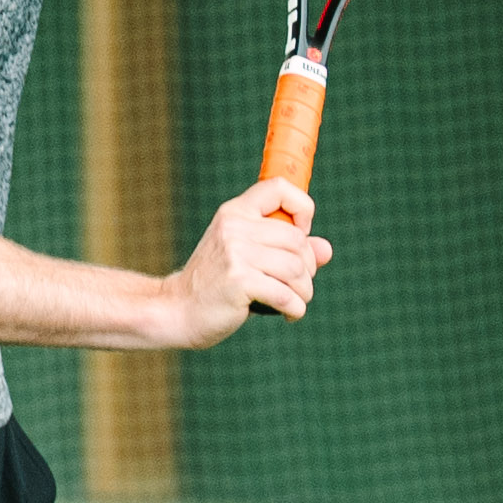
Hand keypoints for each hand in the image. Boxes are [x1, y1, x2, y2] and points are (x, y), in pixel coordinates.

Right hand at [163, 175, 327, 339]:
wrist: (176, 311)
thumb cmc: (216, 285)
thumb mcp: (248, 258)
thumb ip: (287, 250)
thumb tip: (326, 249)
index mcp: (235, 212)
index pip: (279, 187)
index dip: (302, 207)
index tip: (302, 231)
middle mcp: (235, 227)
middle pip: (297, 240)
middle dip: (308, 268)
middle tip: (298, 286)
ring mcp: (235, 253)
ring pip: (296, 268)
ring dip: (304, 292)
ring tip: (294, 303)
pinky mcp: (239, 281)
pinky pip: (287, 294)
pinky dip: (296, 309)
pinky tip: (289, 315)